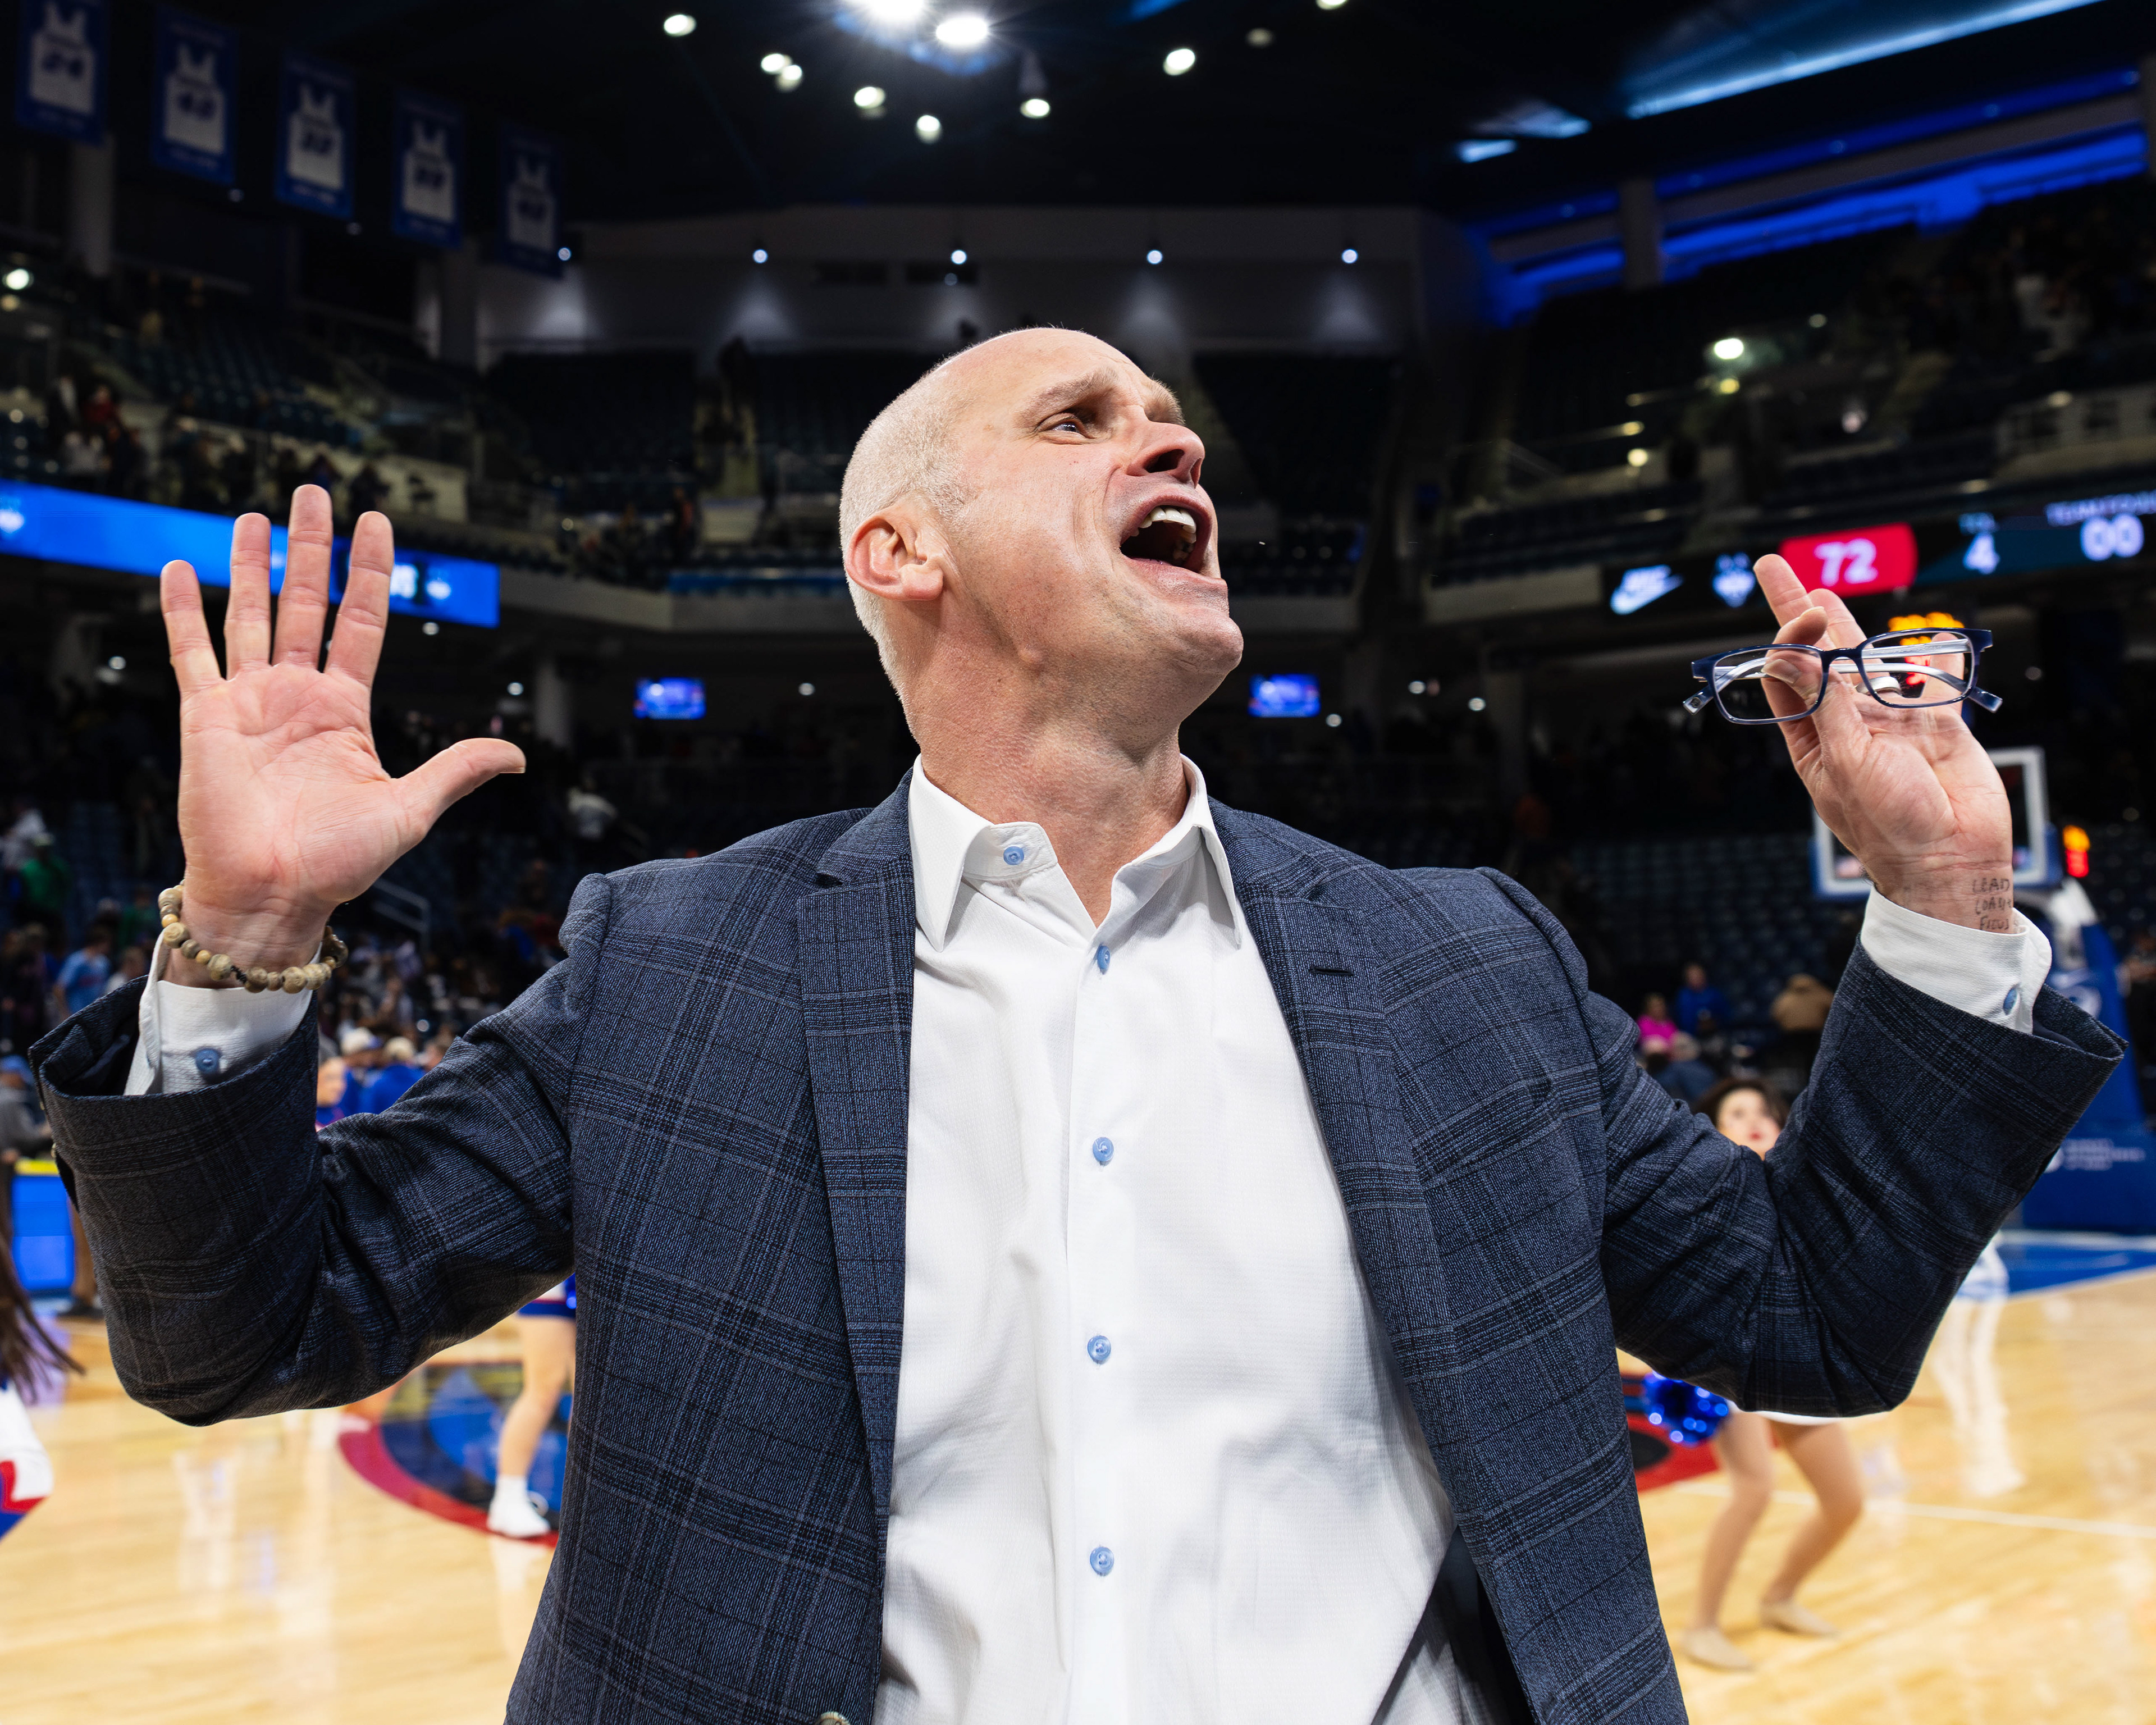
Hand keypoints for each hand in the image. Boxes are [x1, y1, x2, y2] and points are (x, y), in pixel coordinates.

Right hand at [160, 486, 524, 984]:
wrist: (274, 895)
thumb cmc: (339, 863)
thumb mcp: (411, 810)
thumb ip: (457, 770)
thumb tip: (518, 756)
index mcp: (345, 710)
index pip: (361, 621)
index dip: (369, 571)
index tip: (377, 523)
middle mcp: (297, 696)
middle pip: (304, 603)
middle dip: (309, 547)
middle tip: (314, 490)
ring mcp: (248, 702)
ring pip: (248, 615)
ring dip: (250, 565)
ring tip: (255, 514)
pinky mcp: (204, 717)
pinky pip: (191, 653)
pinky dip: (182, 610)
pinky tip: (178, 567)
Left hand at [1753, 554, 2012, 930]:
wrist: (1951, 858)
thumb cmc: (1889, 824)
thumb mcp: (1846, 762)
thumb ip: (1826, 705)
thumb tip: (1793, 655)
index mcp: (1814, 738)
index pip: (1791, 673)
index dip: (1794, 636)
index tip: (1809, 609)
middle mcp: (1848, 723)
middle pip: (1819, 654)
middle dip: (1798, 613)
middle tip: (1774, 570)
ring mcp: (1892, 721)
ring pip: (1867, 660)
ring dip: (1848, 628)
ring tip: (1822, 596)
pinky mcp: (1936, 722)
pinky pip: (1926, 680)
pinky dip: (1925, 657)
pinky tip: (1919, 636)